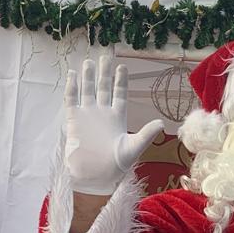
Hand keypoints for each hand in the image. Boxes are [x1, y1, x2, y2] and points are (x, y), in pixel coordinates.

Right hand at [64, 54, 162, 194]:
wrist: (94, 175)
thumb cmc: (116, 165)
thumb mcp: (134, 148)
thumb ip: (146, 134)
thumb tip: (161, 122)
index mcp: (118, 117)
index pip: (119, 93)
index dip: (120, 80)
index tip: (122, 66)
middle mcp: (102, 113)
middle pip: (102, 88)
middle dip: (103, 73)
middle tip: (104, 57)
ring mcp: (87, 115)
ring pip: (87, 91)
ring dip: (87, 77)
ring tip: (88, 62)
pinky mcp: (74, 120)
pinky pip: (72, 100)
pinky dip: (72, 88)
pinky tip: (73, 75)